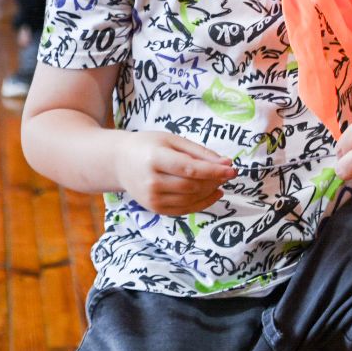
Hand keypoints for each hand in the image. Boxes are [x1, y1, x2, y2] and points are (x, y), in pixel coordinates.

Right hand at [114, 132, 234, 215]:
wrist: (119, 162)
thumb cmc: (149, 146)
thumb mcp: (173, 140)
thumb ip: (200, 152)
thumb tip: (227, 163)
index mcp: (154, 159)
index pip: (190, 169)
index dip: (214, 172)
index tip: (232, 170)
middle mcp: (151, 181)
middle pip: (192, 186)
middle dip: (214, 181)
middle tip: (227, 172)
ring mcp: (151, 198)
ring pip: (190, 199)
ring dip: (211, 191)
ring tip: (219, 181)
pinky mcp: (154, 209)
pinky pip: (184, 210)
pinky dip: (203, 203)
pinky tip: (213, 194)